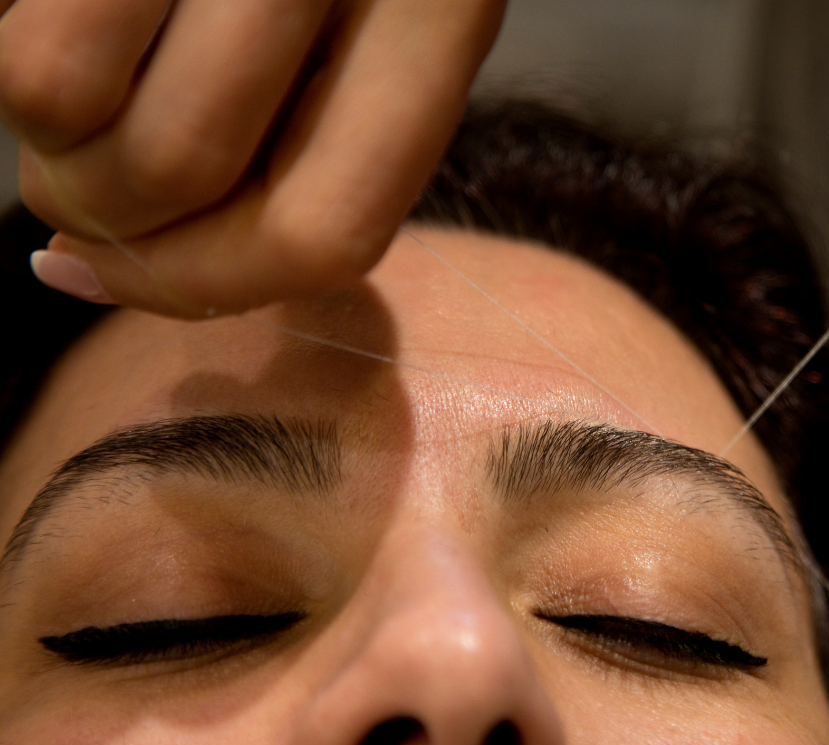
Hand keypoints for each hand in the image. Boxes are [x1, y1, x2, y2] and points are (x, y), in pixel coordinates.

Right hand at [0, 0, 505, 315]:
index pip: (325, 233)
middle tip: (75, 183)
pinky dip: (6, 42)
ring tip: (72, 85)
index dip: (203, 290)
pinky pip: (21, 32)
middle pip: (180, 174)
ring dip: (43, 134)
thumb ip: (298, 151)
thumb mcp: (379, 29)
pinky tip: (45, 16)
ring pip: (62, 101)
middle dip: (99, 216)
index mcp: (442, 18)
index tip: (109, 279)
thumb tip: (90, 270)